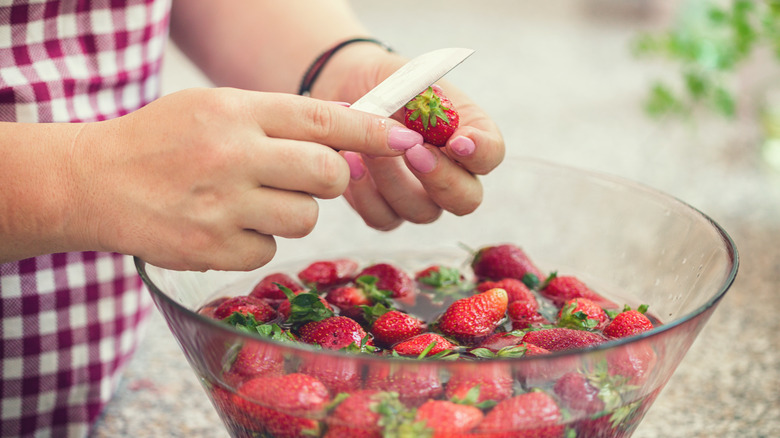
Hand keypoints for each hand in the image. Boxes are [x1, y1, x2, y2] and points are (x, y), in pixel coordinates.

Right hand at [68, 88, 422, 270]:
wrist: (92, 182)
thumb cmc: (161, 141)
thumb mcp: (214, 109)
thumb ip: (277, 121)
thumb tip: (346, 142)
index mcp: (236, 111)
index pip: (323, 120)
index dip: (372, 133)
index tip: (406, 139)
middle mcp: (232, 156)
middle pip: (328, 176)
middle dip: (330, 179)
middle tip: (305, 177)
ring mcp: (221, 207)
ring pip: (304, 219)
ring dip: (290, 213)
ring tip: (248, 201)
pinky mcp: (210, 251)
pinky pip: (269, 252)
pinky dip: (256, 242)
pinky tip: (223, 226)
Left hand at [312, 46, 505, 229]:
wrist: (350, 91)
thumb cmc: (390, 84)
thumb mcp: (412, 82)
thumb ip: (434, 103)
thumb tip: (453, 134)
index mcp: (469, 139)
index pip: (491, 155)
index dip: (480, 154)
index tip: (457, 142)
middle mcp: (452, 175)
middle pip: (466, 200)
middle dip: (441, 179)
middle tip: (413, 150)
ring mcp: (420, 197)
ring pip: (422, 212)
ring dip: (394, 179)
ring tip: (368, 147)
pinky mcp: (384, 208)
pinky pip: (383, 218)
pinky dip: (364, 193)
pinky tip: (352, 162)